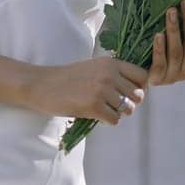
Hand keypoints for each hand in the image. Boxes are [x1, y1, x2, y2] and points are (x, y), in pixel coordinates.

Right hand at [24, 58, 146, 124]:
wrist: (42, 85)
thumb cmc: (68, 79)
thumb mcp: (94, 67)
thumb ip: (114, 74)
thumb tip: (137, 90)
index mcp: (111, 63)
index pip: (142, 76)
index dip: (139, 87)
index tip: (128, 93)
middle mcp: (109, 74)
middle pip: (138, 95)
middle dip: (130, 103)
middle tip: (114, 105)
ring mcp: (102, 90)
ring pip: (128, 109)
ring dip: (118, 113)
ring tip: (104, 110)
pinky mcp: (94, 106)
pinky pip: (115, 120)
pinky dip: (108, 121)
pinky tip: (96, 116)